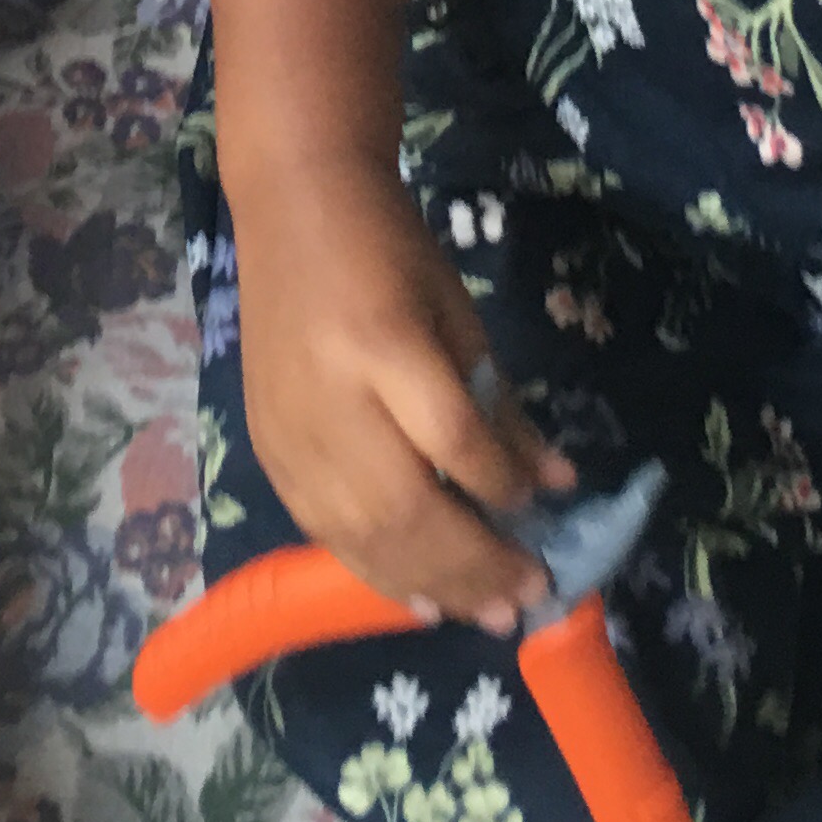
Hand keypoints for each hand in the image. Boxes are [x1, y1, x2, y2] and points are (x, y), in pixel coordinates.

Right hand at [232, 162, 575, 632]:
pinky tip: (422, 598)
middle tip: (530, 594)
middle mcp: (328, 399)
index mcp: (383, 343)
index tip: (547, 510)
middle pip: (404, 506)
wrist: (291, 208)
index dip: (502, 485)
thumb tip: (556, 483)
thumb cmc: (388, 248)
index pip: (452, 440)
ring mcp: (288, 432)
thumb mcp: (457, 311)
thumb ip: (498, 403)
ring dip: (431, 583)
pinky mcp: (265, 450)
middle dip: (474, 562)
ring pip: (361, 535)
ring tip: (489, 613)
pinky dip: (377, 571)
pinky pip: (324, 531)